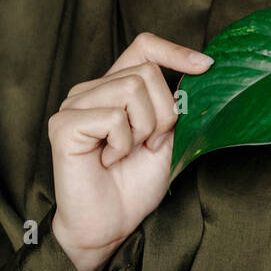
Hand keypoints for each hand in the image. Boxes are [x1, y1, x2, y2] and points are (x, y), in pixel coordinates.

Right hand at [47, 32, 212, 270]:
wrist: (111, 224)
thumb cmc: (137, 183)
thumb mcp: (170, 136)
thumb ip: (177, 104)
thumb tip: (201, 72)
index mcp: (115, 86)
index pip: (144, 46)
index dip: (175, 51)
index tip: (206, 66)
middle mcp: (92, 89)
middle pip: (147, 71)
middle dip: (163, 113)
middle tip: (150, 144)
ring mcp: (74, 105)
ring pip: (132, 89)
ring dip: (143, 128)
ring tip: (128, 152)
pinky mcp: (63, 125)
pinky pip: (113, 117)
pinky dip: (122, 143)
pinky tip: (108, 160)